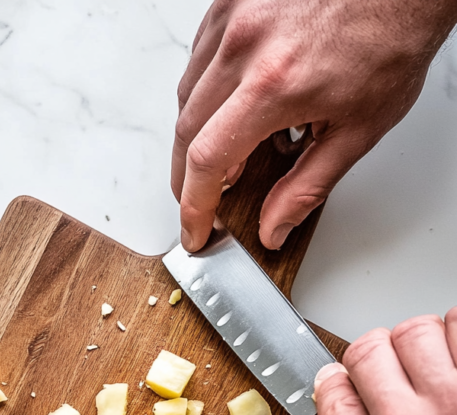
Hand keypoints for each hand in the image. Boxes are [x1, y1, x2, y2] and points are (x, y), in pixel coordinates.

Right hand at [174, 0, 456, 251]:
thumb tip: (274, 227)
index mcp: (274, 83)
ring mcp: (234, 15)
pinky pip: (199, 57)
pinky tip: (229, 107)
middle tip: (203, 203)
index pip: (207, 160)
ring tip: (226, 156)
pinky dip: (206, 92)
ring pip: (188, 93)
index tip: (196, 230)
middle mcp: (245, 44)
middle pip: (187, 130)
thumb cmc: (389, 38)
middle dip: (188, 178)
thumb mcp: (357, 130)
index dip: (194, 206)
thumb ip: (307, 187)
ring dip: (196, 134)